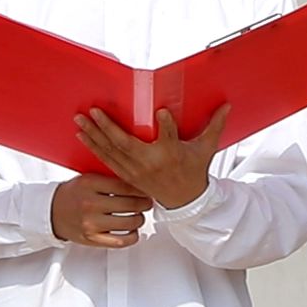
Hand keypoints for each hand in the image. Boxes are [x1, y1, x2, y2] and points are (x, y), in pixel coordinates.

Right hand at [50, 174, 153, 248]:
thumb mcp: (88, 178)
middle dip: (145, 203)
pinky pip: (121, 241)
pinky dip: (132, 236)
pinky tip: (132, 230)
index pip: (125, 185)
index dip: (141, 188)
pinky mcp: (93, 239)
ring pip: (129, 223)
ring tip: (139, 215)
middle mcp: (90, 204)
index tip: (146, 189)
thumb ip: (110, 179)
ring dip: (140, 219)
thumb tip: (139, 183)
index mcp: (90, 184)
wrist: (51, 212)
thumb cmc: (73, 194)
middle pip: (131, 204)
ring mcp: (92, 223)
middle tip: (147, 202)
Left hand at [76, 105, 228, 211]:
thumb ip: (214, 125)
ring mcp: (136, 170)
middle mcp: (151, 163)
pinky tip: (82, 136)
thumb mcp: (206, 149)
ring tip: (79, 120)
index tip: (161, 112)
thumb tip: (227, 105)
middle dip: (107, 127)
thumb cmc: (193, 170)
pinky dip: (94, 147)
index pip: (170, 138)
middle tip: (93, 111)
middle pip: (126, 144)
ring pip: (111, 151)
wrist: (184, 200)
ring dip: (93, 135)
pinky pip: (107, 160)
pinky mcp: (128, 175)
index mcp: (172, 154)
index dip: (166, 126)